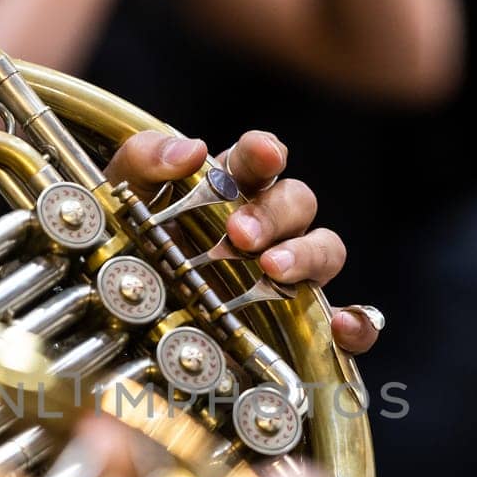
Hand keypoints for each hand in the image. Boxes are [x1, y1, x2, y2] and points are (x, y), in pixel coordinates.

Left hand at [103, 129, 380, 352]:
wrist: (118, 324)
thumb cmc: (123, 249)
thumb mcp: (119, 199)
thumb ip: (144, 161)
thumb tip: (191, 149)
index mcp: (229, 188)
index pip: (259, 159)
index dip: (265, 152)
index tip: (262, 155)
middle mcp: (268, 228)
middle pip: (298, 202)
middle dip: (273, 214)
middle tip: (239, 235)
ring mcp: (288, 276)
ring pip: (327, 249)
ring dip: (308, 254)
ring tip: (272, 270)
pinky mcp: (301, 328)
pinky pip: (350, 322)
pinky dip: (358, 322)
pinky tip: (343, 326)